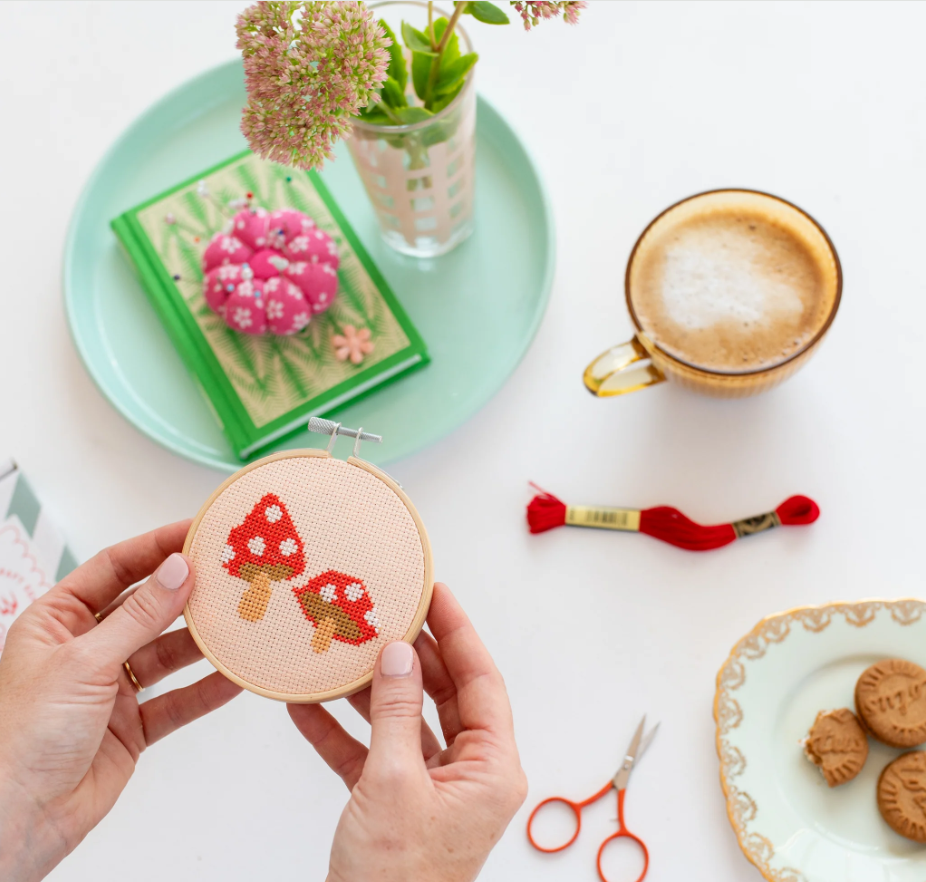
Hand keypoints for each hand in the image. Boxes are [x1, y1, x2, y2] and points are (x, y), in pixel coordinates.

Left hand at [0, 521, 241, 881]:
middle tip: (229, 574)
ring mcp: (109, 688)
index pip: (114, 568)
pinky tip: (234, 676)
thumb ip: (139, 616)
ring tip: (240, 622)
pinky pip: (177, 700)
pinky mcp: (131, 726)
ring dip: (202, 642)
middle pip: (147, 608)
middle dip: (187, 593)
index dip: (157, 547)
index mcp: (57, 621)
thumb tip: (178, 571)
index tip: (198, 532)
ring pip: (167, 653)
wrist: (18, 819)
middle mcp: (85, 649)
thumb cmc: (22, 736)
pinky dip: (205, 690)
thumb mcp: (84, 662)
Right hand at [289, 582, 526, 881]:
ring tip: (345, 648)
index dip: (458, 631)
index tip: (435, 592)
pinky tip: (308, 706)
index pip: (480, 681)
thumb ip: (394, 712)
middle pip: (444, 694)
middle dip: (411, 653)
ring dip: (371, 688)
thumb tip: (396, 653)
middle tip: (387, 611)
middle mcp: (469, 773)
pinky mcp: (397, 803)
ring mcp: (432, 787)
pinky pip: (372, 753)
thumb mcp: (392, 784)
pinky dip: (341, 731)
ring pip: (405, 719)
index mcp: (491, 768)